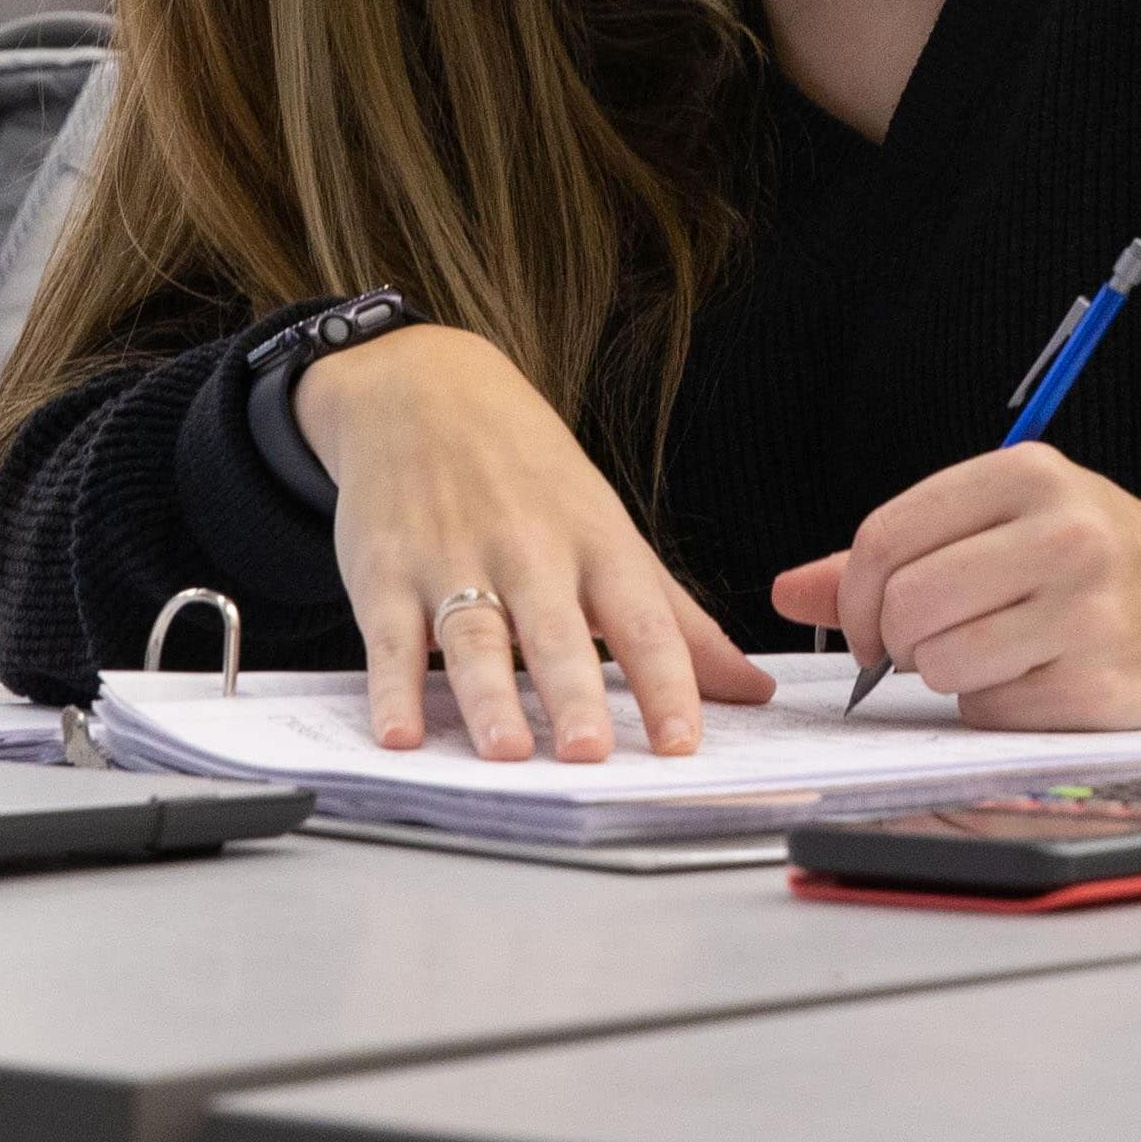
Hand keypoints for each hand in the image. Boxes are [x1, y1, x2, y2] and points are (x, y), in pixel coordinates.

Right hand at [294, 322, 769, 763]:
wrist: (423, 389)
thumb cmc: (530, 474)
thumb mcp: (610, 532)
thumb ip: (678, 621)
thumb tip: (754, 690)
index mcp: (596, 544)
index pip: (642, 620)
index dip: (667, 683)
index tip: (682, 743)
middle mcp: (529, 551)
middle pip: (556, 631)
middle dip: (574, 692)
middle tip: (589, 752)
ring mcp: (453, 560)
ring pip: (474, 635)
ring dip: (487, 696)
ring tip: (505, 751)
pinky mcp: (387, 573)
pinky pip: (390, 639)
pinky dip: (391, 689)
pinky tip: (398, 735)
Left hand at [767, 444, 1140, 731]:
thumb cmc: (1096, 561)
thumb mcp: (1007, 523)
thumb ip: (897, 552)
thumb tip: (786, 591)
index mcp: (1028, 475)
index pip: (886, 536)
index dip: (854, 595)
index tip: (868, 623)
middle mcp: (1060, 533)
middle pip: (906, 603)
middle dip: (893, 642)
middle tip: (921, 647)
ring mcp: (1083, 612)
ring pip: (940, 664)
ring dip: (945, 674)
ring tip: (991, 653)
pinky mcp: (1095, 686)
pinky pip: (989, 709)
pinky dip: (994, 703)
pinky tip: (1036, 677)